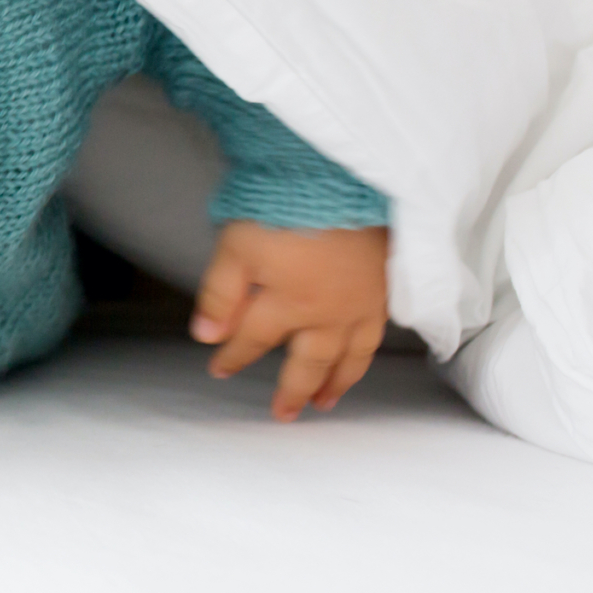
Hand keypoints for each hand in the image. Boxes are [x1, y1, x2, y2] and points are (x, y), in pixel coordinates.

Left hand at [190, 222, 389, 420]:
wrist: (342, 178)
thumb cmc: (284, 207)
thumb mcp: (235, 247)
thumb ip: (219, 296)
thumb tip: (206, 338)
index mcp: (288, 304)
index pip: (253, 340)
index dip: (234, 356)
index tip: (220, 370)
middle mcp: (328, 313)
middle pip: (309, 361)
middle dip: (293, 389)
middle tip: (285, 413)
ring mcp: (362, 302)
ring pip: (350, 356)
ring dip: (336, 382)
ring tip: (326, 403)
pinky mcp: (386, 287)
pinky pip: (377, 333)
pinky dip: (366, 354)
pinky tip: (361, 356)